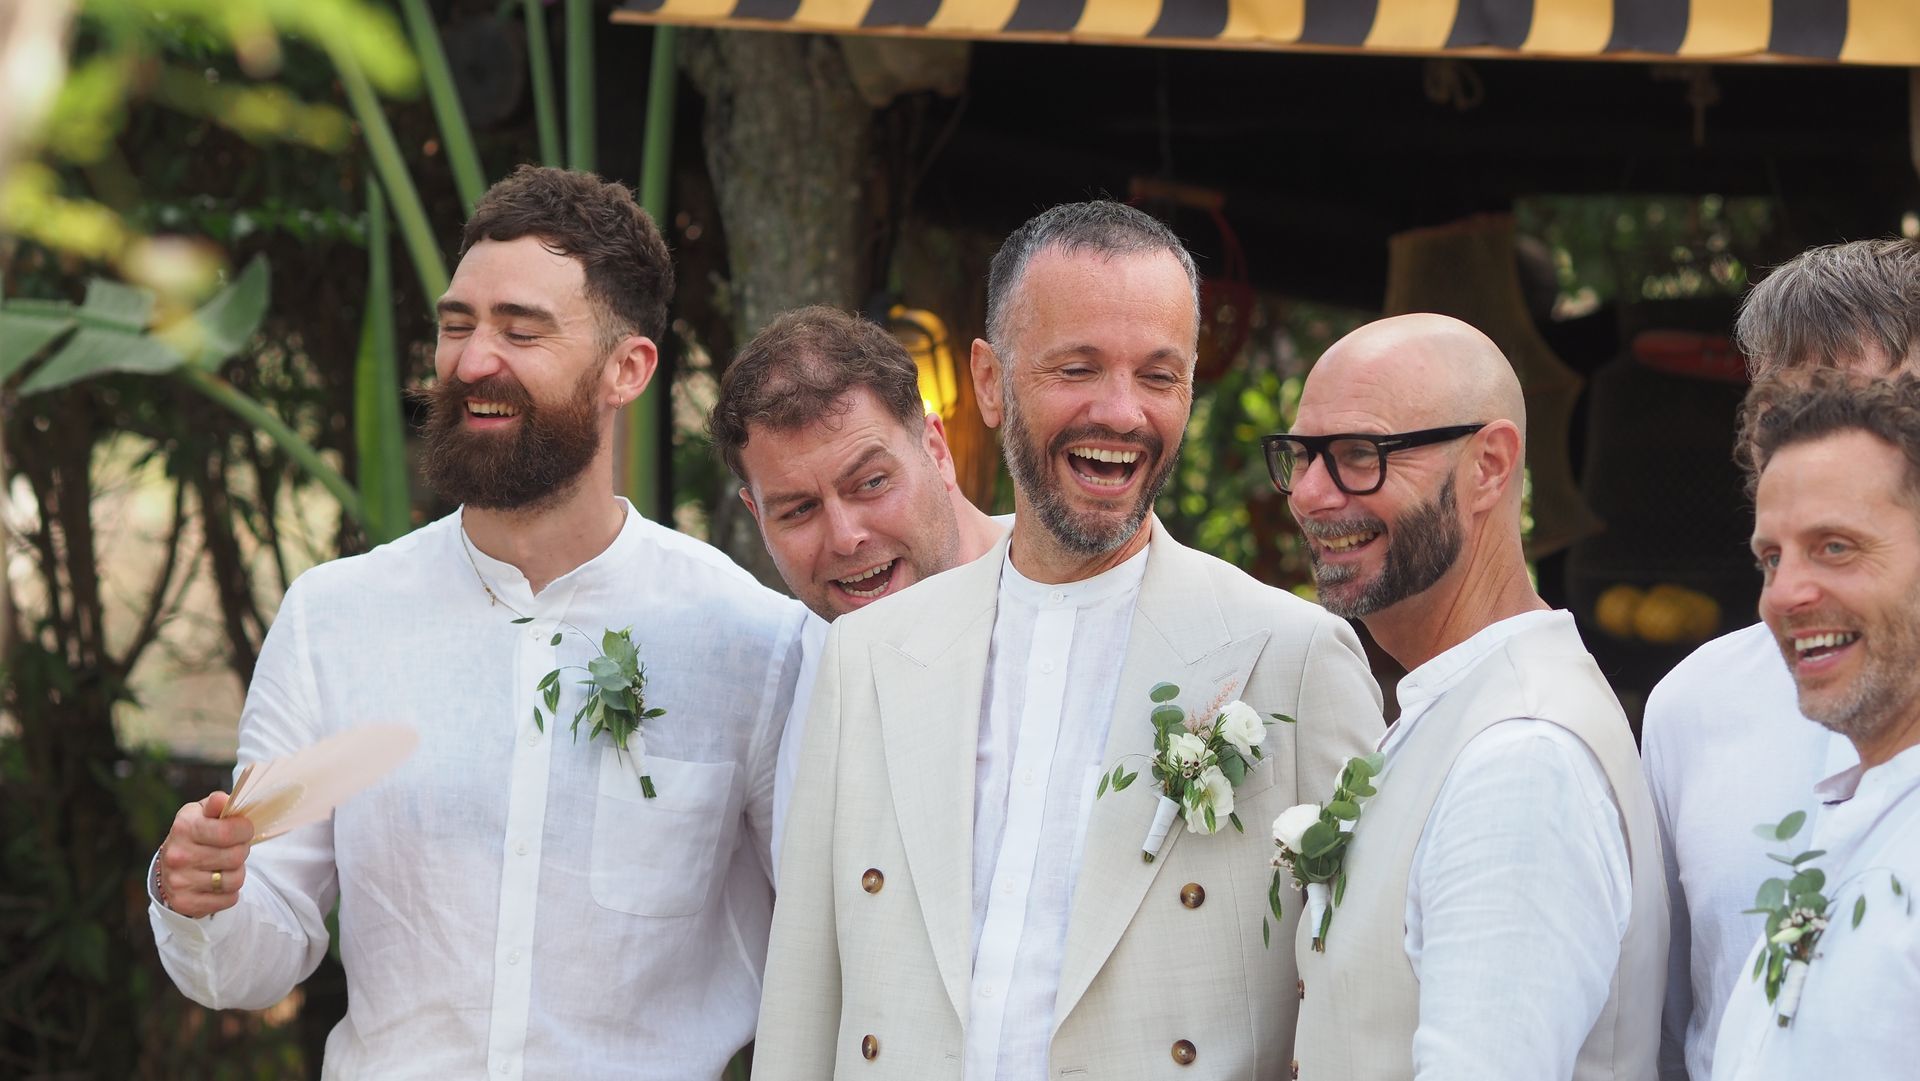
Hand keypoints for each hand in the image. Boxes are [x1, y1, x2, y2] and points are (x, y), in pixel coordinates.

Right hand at [158, 791, 254, 917]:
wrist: (170, 866)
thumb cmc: (196, 834)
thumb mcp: (202, 813)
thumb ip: (216, 804)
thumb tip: (222, 800)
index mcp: (184, 828)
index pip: (229, 832)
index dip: (245, 830)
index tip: (243, 829)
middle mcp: (178, 856)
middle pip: (235, 857)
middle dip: (241, 851)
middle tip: (233, 848)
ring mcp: (179, 881)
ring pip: (234, 880)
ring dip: (237, 872)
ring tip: (225, 865)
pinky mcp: (185, 902)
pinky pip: (229, 899)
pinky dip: (230, 892)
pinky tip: (218, 883)